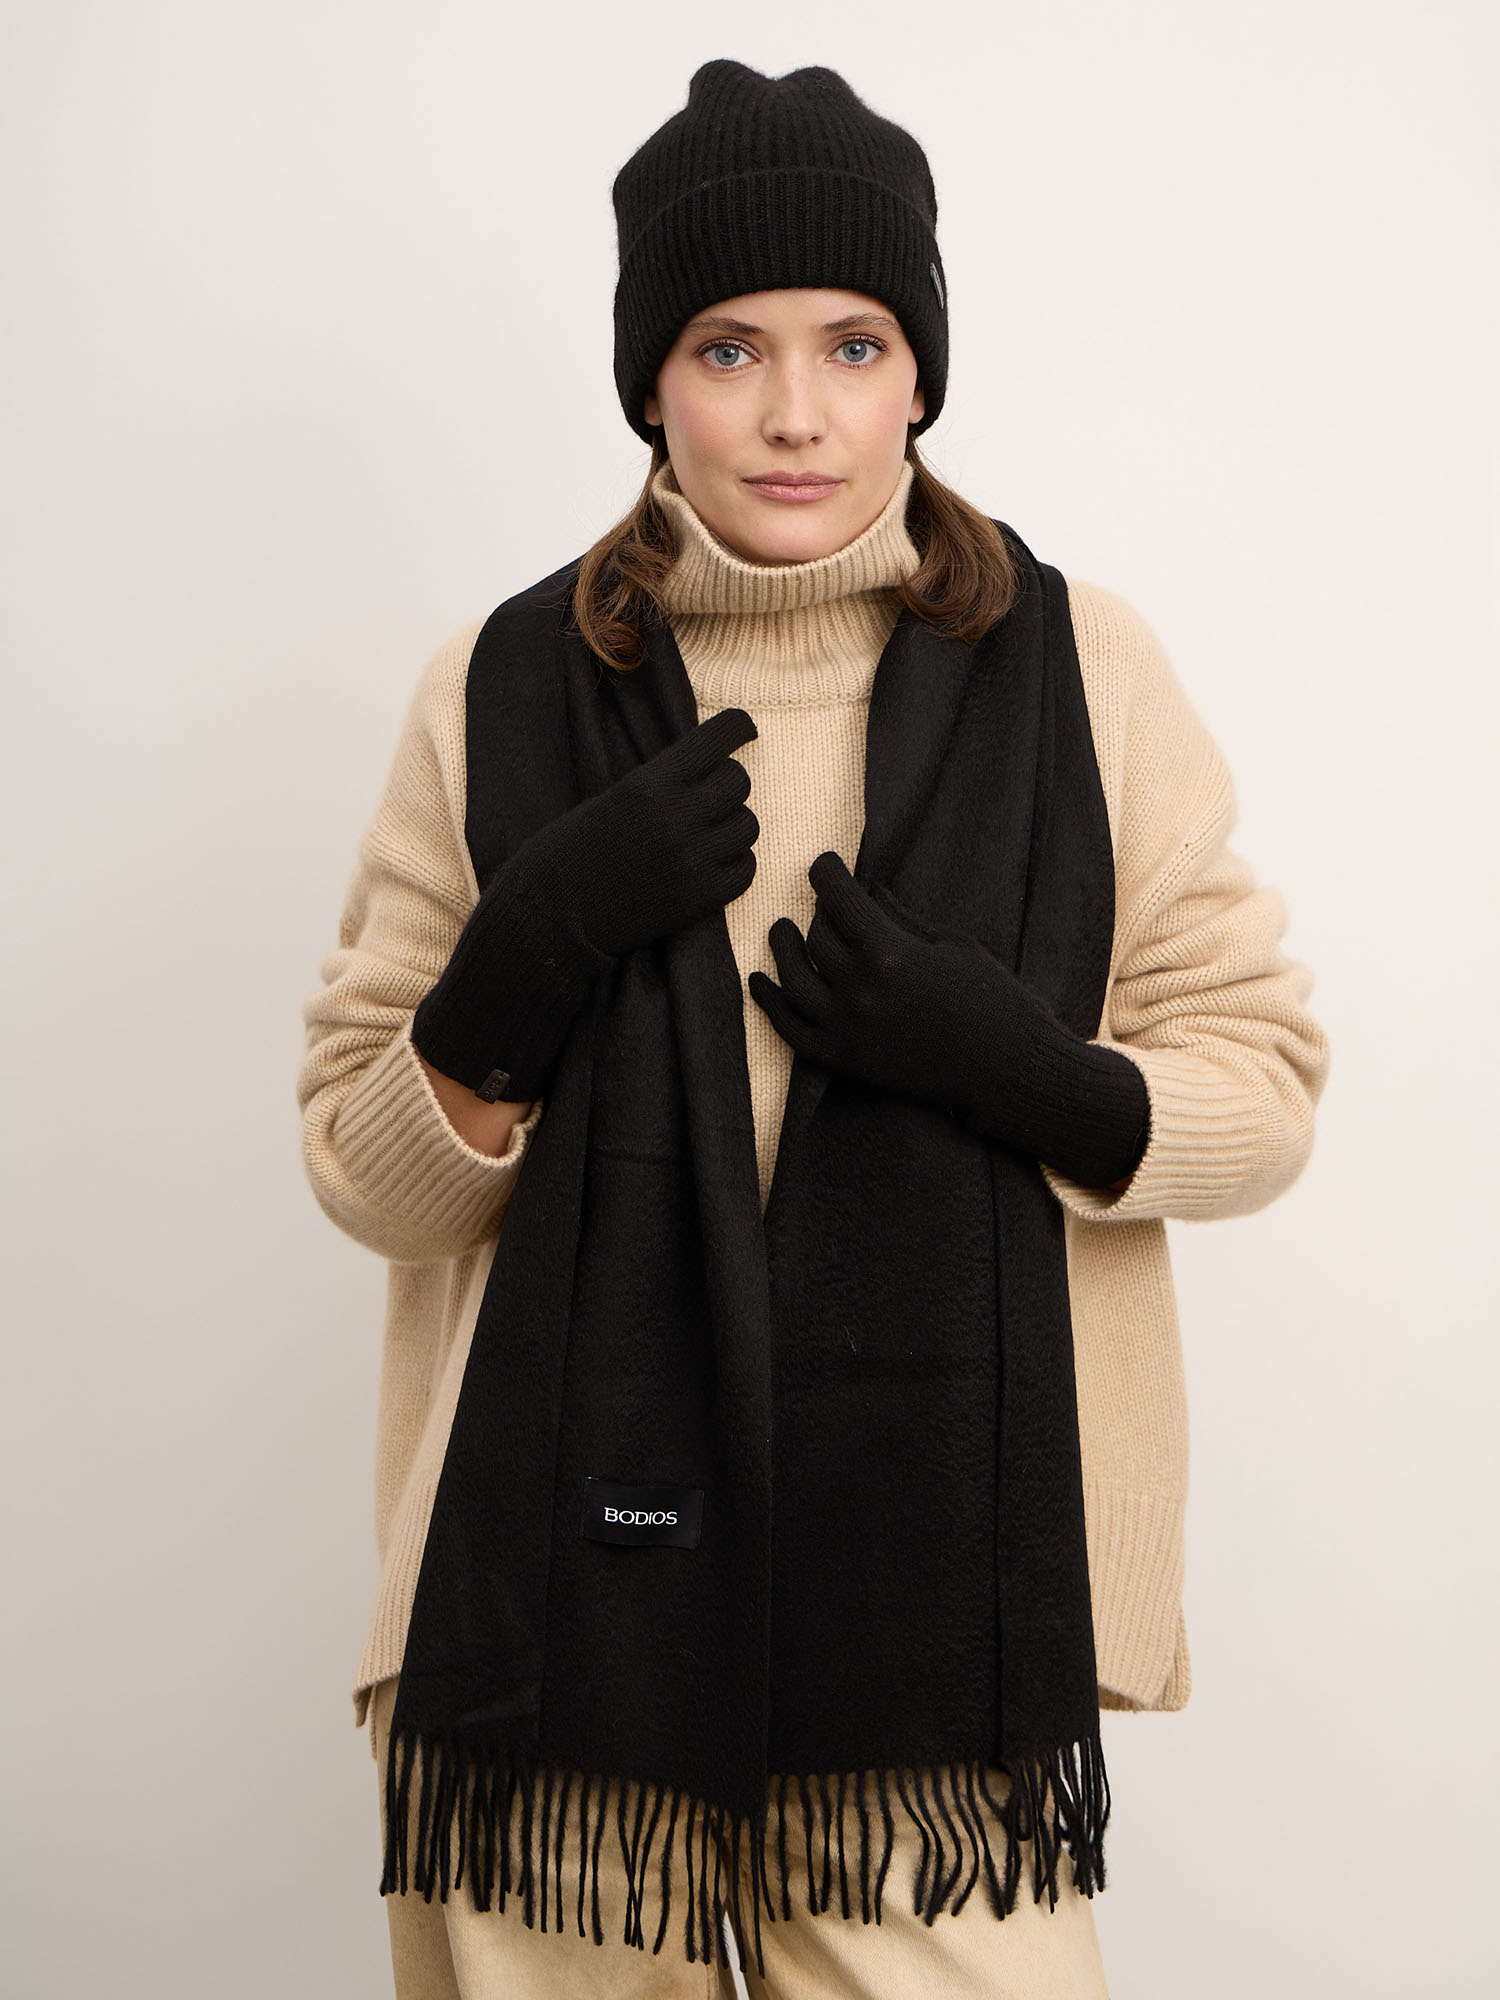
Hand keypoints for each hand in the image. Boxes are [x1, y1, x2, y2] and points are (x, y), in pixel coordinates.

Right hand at [413, 707, 759, 1101]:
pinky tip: (710, 864)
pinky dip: (735, 863)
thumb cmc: (571, 852)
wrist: (552, 917)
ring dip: (732, 825)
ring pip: (748, 824)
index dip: (736, 729)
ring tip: (705, 834)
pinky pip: (746, 867)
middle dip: (726, 784)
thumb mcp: (610, 799)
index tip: (743, 730)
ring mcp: (693, 860)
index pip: (718, 738)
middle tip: (707, 795)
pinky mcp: (703, 899)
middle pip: (738, 780)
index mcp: (648, 785)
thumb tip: (708, 764)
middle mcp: (676, 818)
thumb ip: (659, 782)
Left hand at [747, 851, 1149, 1188]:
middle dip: (819, 912)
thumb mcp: (952, 946)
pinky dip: (770, 1004)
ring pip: (792, 980)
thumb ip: (902, 920)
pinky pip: (791, 1031)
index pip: (838, 898)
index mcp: (891, 953)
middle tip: (829, 905)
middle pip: (816, 937)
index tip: (825, 864)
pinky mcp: (845, 1062)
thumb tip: (869, 893)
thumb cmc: (993, 1000)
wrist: (1006, 1070)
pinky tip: (759, 981)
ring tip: (783, 931)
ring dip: (783, 949)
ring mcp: (848, 1030)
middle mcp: (860, 991)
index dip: (826, 873)